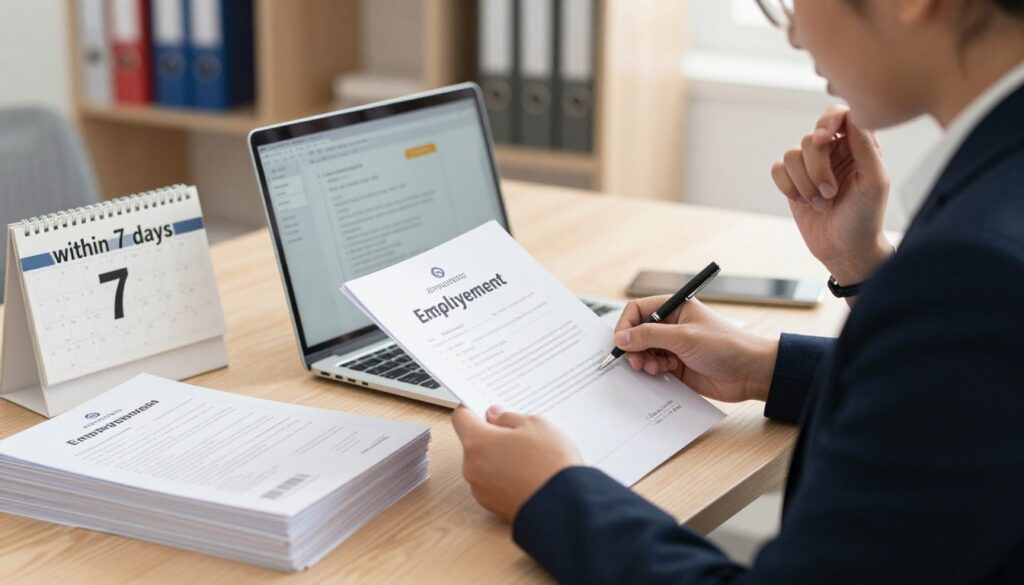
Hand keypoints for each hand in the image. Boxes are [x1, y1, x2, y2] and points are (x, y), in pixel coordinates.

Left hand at [452, 405, 581, 522]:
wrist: (564, 505)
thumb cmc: (550, 462)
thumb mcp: (535, 424)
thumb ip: (508, 417)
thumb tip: (495, 416)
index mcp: (477, 442)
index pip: (461, 418)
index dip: (473, 410)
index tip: (486, 409)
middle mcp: (471, 467)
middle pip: (474, 443)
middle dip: (492, 436)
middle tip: (518, 434)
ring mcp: (480, 489)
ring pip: (484, 464)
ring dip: (498, 458)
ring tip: (528, 458)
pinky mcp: (492, 506)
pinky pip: (493, 483)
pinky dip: (504, 477)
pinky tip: (527, 475)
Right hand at [613, 297, 777, 402]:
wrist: (750, 373)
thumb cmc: (727, 346)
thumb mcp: (684, 337)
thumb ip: (650, 336)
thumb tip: (621, 337)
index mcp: (674, 308)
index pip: (637, 310)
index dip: (625, 325)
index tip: (621, 342)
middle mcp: (671, 326)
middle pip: (637, 334)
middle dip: (634, 348)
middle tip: (637, 361)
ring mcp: (673, 346)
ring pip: (643, 353)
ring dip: (644, 362)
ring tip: (657, 368)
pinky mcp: (676, 366)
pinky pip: (654, 368)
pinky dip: (653, 372)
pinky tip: (666, 374)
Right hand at [771, 105, 892, 284]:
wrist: (844, 248)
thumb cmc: (866, 216)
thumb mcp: (874, 182)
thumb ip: (866, 147)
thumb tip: (853, 116)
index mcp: (857, 144)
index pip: (838, 114)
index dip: (827, 122)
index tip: (825, 138)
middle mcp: (833, 150)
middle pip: (810, 138)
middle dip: (817, 168)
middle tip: (830, 192)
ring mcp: (810, 165)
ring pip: (792, 155)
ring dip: (804, 183)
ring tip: (821, 203)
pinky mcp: (792, 180)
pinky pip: (778, 170)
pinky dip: (789, 187)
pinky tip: (803, 202)